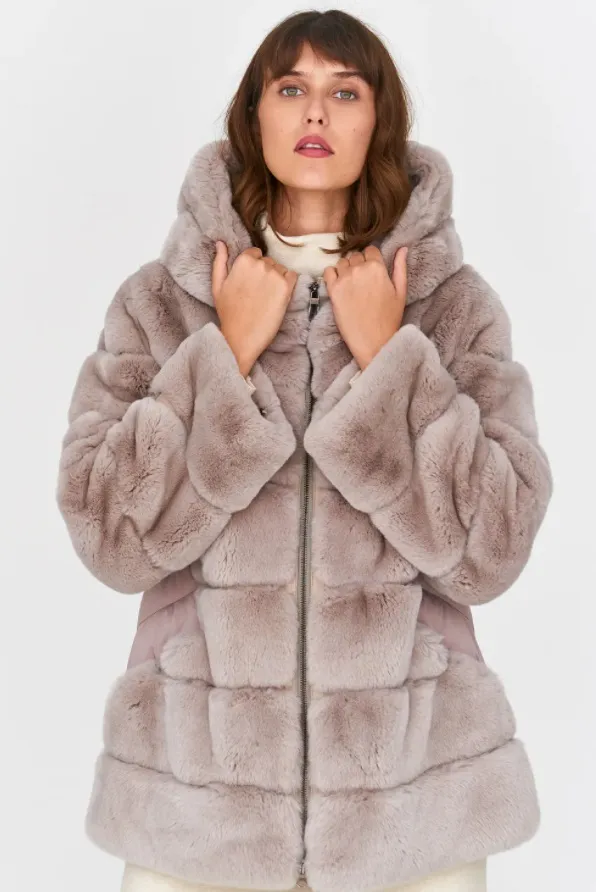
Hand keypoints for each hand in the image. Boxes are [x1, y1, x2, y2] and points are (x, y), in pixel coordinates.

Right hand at [211, 241, 297, 375]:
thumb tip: (220, 243)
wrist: (241, 337)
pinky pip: (292, 276)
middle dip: (265, 273)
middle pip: (268, 261)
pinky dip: (288, 284)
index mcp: (243, 260)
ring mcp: (275, 275)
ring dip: (276, 279)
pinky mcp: (286, 288)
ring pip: (280, 269)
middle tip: (258, 293)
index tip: (250, 283)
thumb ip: (220, 261)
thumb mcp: (217, 285)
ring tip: (266, 297)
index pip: (255, 253)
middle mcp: (261, 264)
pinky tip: (278, 296)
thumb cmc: (228, 313)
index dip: (252, 268)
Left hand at [322, 244, 408, 368]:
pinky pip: (328, 271)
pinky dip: (332, 275)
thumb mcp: (400, 291)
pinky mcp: (333, 290)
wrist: (373, 341)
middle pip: (355, 255)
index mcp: (377, 267)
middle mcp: (359, 269)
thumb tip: (402, 248)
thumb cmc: (389, 318)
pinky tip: (340, 285)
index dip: (371, 259)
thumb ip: (400, 267)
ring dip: (346, 269)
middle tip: (362, 281)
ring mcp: (344, 278)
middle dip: (358, 264)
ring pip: (342, 262)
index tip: (372, 270)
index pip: (370, 250)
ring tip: (351, 284)